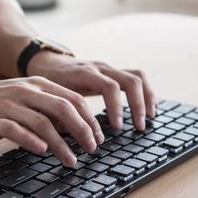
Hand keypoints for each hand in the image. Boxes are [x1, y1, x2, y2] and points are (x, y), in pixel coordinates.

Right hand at [0, 77, 103, 165]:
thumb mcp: (26, 99)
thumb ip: (48, 109)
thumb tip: (74, 128)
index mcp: (38, 85)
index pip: (73, 99)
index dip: (89, 119)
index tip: (98, 137)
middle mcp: (27, 92)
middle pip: (63, 109)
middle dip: (82, 130)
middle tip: (92, 149)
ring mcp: (11, 105)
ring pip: (43, 122)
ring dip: (61, 144)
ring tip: (71, 159)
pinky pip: (16, 129)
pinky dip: (31, 140)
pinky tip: (42, 150)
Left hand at [27, 52, 156, 129]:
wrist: (46, 62)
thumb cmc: (47, 81)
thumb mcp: (50, 96)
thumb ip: (59, 113)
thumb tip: (70, 136)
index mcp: (84, 73)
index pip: (108, 86)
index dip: (116, 107)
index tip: (117, 127)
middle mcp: (100, 68)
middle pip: (129, 80)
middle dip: (137, 105)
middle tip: (139, 127)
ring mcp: (108, 68)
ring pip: (137, 76)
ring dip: (147, 97)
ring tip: (150, 118)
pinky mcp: (112, 72)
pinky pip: (135, 77)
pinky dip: (145, 92)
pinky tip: (149, 108)